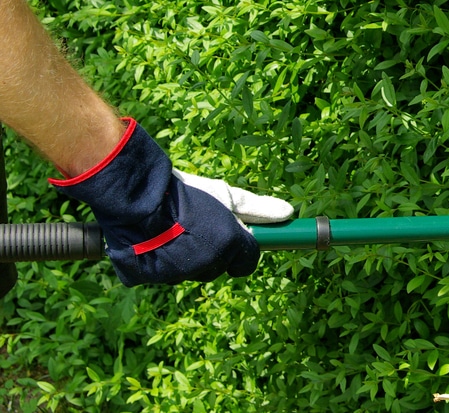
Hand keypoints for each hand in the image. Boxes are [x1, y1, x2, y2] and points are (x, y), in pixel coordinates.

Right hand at [51, 119, 293, 286]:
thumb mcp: (227, 195)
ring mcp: (176, 275)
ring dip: (186, 256)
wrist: (136, 194)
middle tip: (196, 225)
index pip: (247, 261)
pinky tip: (153, 240)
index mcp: (229, 246)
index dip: (240, 246)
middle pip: (218, 266)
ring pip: (190, 271)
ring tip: (172, 229)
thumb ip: (258, 209)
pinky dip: (158, 260)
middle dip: (213, 250)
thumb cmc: (186, 192)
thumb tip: (288, 213)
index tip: (231, 234)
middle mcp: (206, 265)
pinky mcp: (147, 279)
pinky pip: (160, 274)